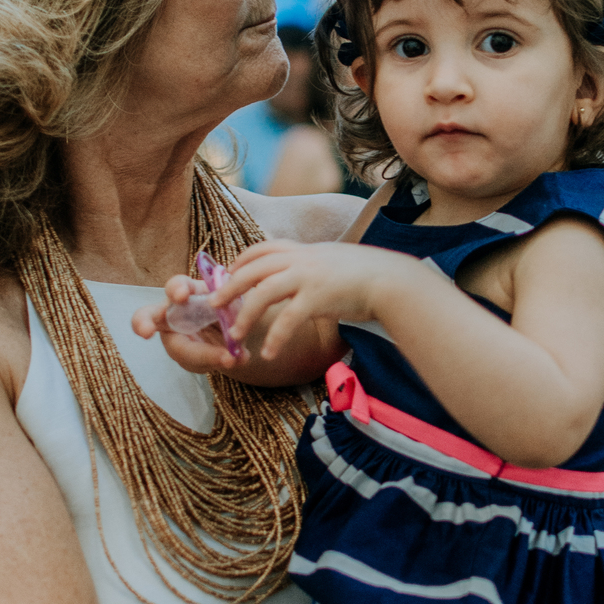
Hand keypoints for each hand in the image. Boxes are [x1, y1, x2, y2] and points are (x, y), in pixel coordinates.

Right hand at [131, 273, 243, 373]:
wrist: (237, 329)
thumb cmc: (228, 306)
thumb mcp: (235, 301)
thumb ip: (235, 305)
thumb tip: (238, 318)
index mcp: (186, 292)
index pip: (175, 286)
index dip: (176, 289)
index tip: (181, 295)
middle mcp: (172, 315)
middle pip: (146, 317)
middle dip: (142, 323)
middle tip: (145, 331)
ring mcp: (176, 338)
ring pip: (181, 350)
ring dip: (205, 356)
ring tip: (231, 358)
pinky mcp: (187, 358)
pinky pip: (199, 363)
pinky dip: (219, 362)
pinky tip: (239, 359)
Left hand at [211, 240, 419, 362]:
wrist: (391, 280)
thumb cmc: (364, 274)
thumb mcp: (331, 260)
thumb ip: (309, 265)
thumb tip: (295, 274)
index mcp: (303, 250)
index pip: (261, 249)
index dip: (240, 262)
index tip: (227, 275)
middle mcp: (301, 259)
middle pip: (253, 270)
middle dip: (229, 288)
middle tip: (212, 305)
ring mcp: (308, 277)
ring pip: (263, 294)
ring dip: (245, 317)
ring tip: (236, 337)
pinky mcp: (318, 298)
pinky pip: (288, 320)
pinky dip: (275, 338)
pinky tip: (268, 354)